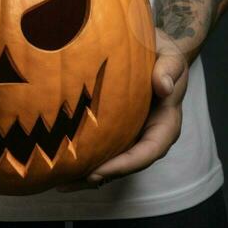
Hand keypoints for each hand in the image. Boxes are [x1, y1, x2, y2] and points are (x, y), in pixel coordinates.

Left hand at [55, 28, 188, 191]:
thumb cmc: (159, 51)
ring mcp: (130, 132)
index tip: (100, 171)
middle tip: (70, 182)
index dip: (126, 164)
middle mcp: (148, 134)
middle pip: (126, 164)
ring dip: (86, 174)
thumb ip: (169, 67)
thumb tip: (163, 86)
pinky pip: (100, 146)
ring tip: (58, 182)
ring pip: (110, 160)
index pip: (150, 150)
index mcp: (166, 122)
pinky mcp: (113, 127)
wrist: (147, 44)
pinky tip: (58, 163)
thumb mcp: (170, 54)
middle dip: (99, 176)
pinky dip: (82, 156)